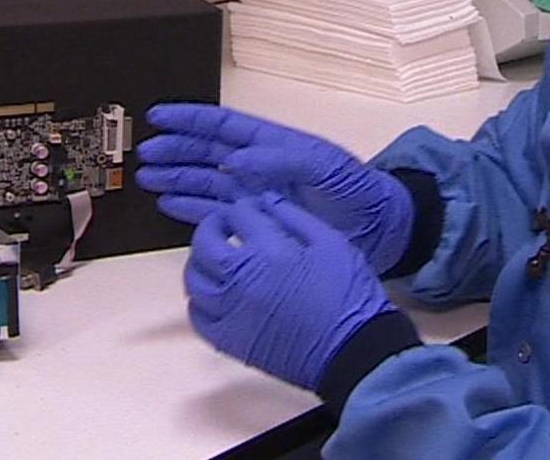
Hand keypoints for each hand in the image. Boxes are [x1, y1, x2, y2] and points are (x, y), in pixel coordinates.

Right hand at [137, 104, 414, 272]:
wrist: (382, 230)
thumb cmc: (359, 191)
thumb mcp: (325, 167)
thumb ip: (281, 159)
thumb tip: (234, 160)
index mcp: (274, 144)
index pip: (223, 127)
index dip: (190, 120)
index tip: (159, 117)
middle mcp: (259, 167)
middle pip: (207, 154)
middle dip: (175, 152)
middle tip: (145, 154)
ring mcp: (256, 195)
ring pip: (206, 182)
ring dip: (177, 180)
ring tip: (148, 179)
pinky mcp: (258, 223)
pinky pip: (217, 213)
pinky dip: (192, 210)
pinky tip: (170, 206)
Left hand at [185, 193, 396, 390]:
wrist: (354, 349)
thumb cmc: (349, 296)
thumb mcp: (332, 243)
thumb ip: (296, 217)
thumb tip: (268, 201)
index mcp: (270, 251)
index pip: (239, 215)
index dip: (243, 207)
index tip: (249, 210)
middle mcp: (242, 279)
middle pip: (205, 244)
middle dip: (211, 227)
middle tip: (222, 226)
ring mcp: (232, 312)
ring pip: (195, 280)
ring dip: (199, 263)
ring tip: (213, 259)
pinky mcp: (231, 341)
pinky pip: (198, 317)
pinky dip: (198, 302)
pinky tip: (212, 295)